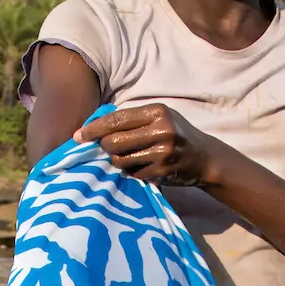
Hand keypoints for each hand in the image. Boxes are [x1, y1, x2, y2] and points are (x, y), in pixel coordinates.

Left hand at [74, 104, 228, 187]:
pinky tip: (141, 167)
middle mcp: (161, 130)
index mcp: (157, 112)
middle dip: (105, 147)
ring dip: (117, 161)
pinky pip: (133, 174)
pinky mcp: (162, 172)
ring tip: (127, 157)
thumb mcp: (160, 117)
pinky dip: (132, 172)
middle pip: (114, 142)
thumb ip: (134, 119)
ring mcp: (162, 153)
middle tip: (106, 149)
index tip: (79, 136)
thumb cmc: (177, 134)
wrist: (205, 158)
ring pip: (120, 160)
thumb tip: (96, 126)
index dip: (94, 128)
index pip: (116, 119)